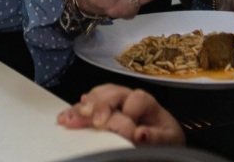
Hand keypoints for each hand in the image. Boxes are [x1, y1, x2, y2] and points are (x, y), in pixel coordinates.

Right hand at [56, 84, 185, 145]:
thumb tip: (141, 133)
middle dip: (100, 105)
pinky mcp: (101, 110)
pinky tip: (64, 117)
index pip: (136, 99)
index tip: (125, 129)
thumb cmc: (164, 137)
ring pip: (97, 96)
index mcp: (147, 103)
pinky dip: (75, 111)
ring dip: (83, 107)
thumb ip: (157, 137)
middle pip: (112, 93)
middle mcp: (128, 98)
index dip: (129, 112)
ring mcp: (113, 102)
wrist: (160, 137)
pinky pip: (87, 105)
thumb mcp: (168, 140)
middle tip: (92, 119)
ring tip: (71, 119)